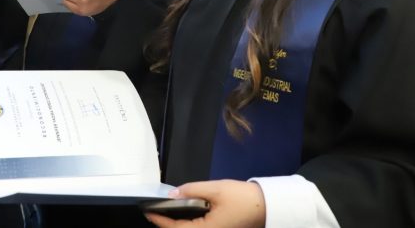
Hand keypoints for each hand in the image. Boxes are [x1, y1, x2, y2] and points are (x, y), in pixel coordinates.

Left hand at [146, 180, 265, 227]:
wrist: (266, 206)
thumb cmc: (243, 198)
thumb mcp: (216, 189)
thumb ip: (192, 190)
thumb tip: (173, 194)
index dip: (160, 220)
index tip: (148, 210)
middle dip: (166, 223)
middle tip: (154, 210)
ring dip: (176, 224)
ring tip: (165, 211)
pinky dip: (187, 223)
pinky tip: (183, 213)